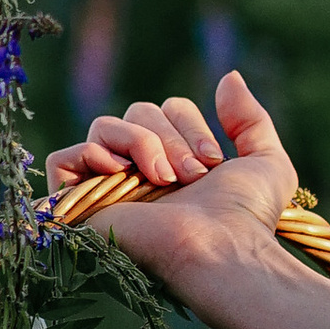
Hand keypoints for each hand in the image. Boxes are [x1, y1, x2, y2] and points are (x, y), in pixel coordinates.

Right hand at [45, 73, 300, 309]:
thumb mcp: (266, 162)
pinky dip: (88, 153)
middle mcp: (139, 171)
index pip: (167, 108)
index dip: (190, 124)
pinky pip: (63, 158)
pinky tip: (119, 172)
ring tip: (163, 180)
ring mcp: (109, 187)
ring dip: (140, 143)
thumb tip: (228, 77)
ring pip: (104, 126)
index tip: (213, 163)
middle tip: (192, 177)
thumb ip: (250, 119)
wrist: (221, 251)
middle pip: (137, 111)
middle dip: (170, 137)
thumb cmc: (245, 217)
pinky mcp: (81, 205)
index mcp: (175, 160)